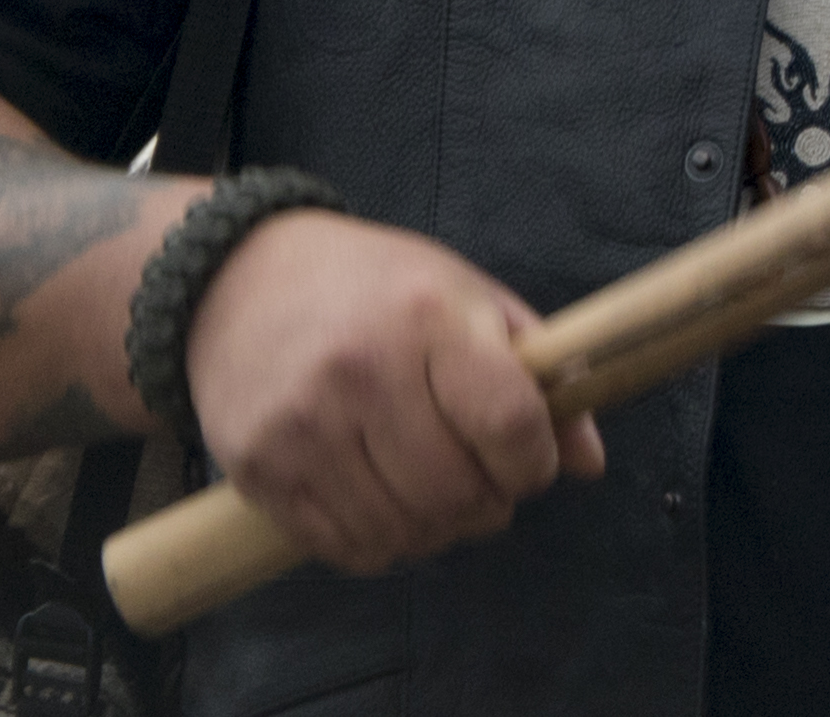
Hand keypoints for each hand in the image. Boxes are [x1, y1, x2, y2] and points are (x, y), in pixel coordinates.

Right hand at [185, 211, 601, 575]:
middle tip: (491, 491)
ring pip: (400, 529)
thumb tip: (589, 465)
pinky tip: (391, 512)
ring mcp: (302, 427)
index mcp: (427, 319)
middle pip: (454, 490)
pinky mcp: (258, 470)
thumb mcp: (469, 299)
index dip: (536, 463)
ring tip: (444, 503)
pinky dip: (382, 546)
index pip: (507, 421)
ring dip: (439, 533)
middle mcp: (361, 373)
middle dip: (491, 506)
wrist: (239, 282)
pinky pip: (341, 546)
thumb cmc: (377, 288)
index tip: (535, 464)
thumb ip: (539, 375)